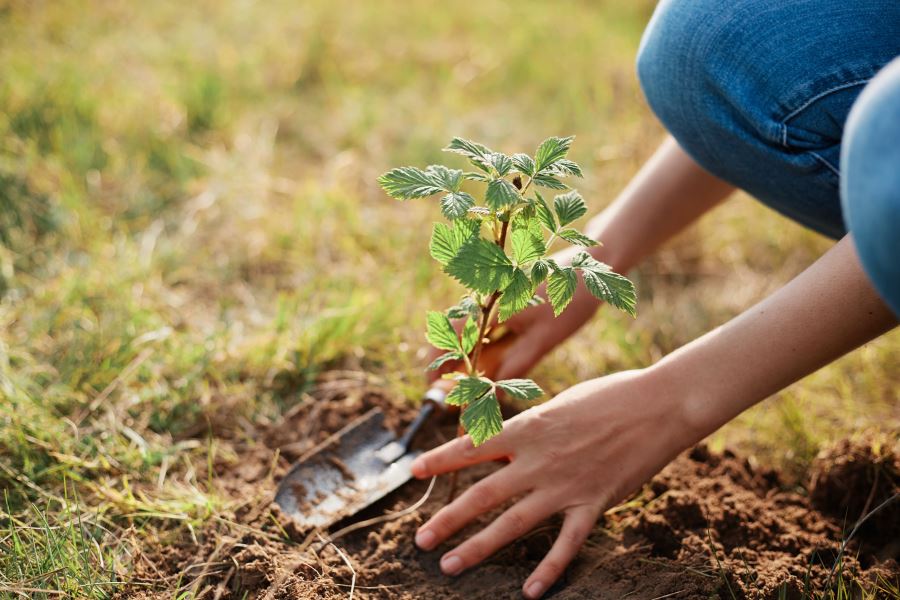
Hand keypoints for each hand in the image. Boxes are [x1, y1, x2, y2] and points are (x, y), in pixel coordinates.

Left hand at [410, 368, 692, 598]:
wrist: (659, 405)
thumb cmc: (609, 396)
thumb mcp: (559, 405)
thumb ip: (530, 429)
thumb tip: (504, 442)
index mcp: (529, 428)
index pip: (473, 447)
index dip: (440, 459)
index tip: (414, 471)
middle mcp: (539, 460)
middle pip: (483, 494)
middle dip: (448, 519)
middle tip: (420, 540)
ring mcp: (565, 485)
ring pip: (513, 523)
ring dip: (478, 547)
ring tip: (450, 565)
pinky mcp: (594, 503)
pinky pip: (566, 543)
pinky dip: (549, 569)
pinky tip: (530, 591)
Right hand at [426, 244, 602, 383]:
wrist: (594, 264)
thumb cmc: (571, 299)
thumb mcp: (545, 338)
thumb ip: (516, 364)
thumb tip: (492, 393)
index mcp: (491, 304)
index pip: (451, 333)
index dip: (439, 361)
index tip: (434, 385)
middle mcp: (487, 296)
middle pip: (455, 332)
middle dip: (449, 362)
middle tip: (450, 392)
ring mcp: (496, 294)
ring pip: (470, 329)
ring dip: (465, 354)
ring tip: (470, 383)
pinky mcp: (507, 295)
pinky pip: (485, 323)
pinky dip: (481, 343)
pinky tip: (491, 362)